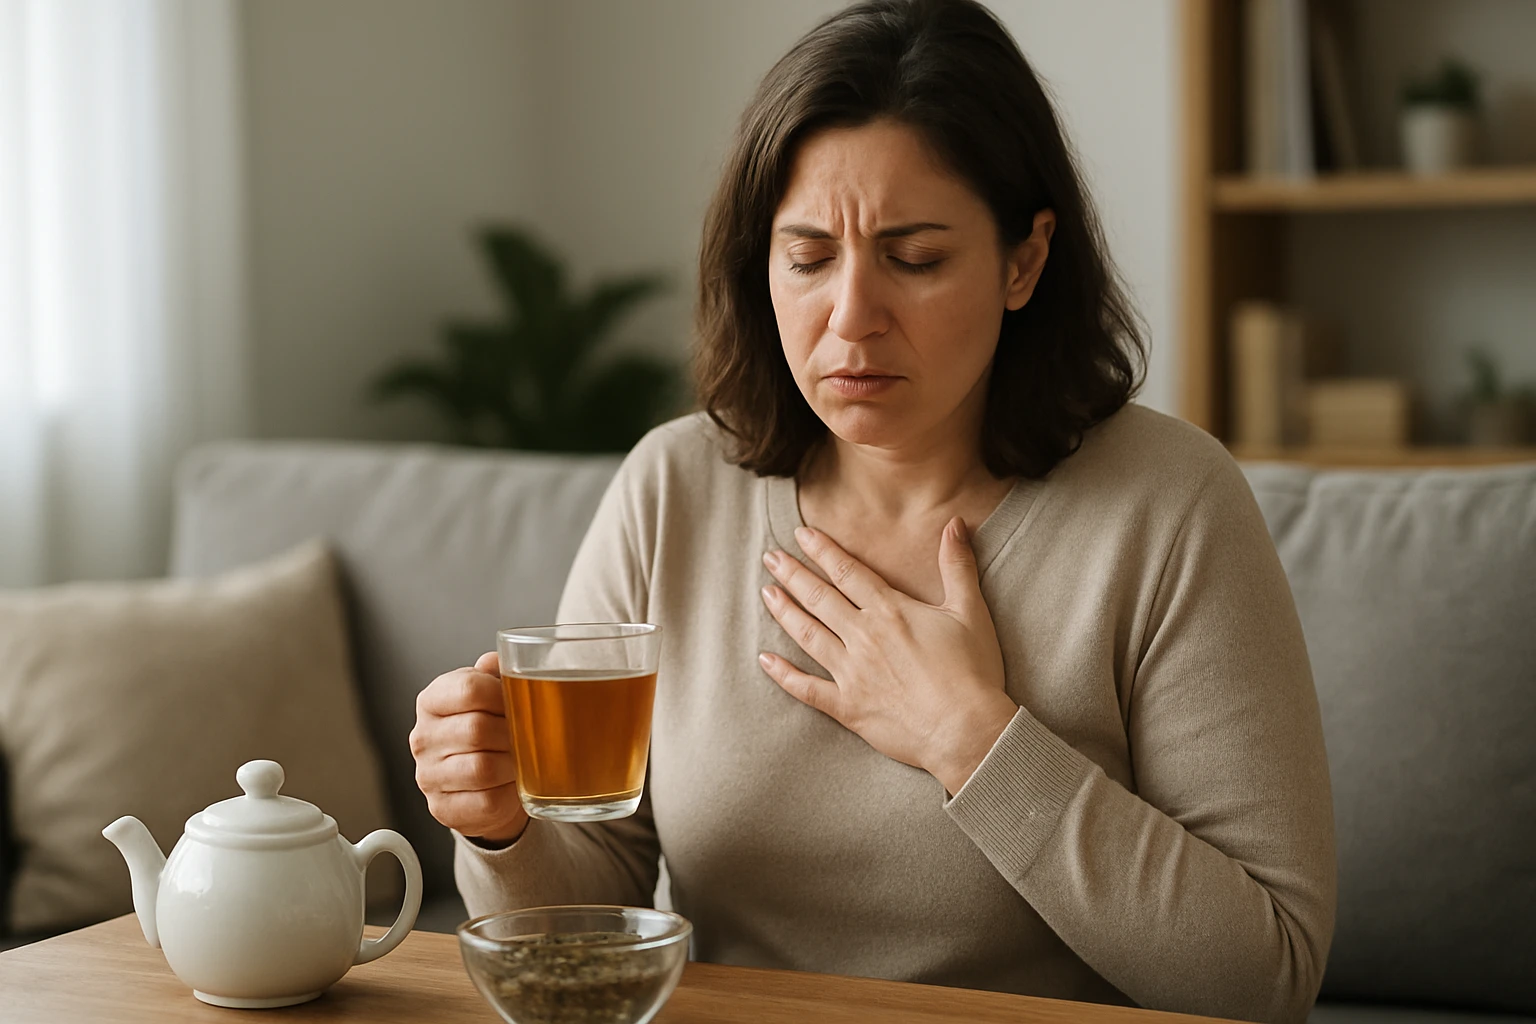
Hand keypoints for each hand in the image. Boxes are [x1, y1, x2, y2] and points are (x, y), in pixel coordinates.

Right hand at [410, 651, 527, 843]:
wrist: (486, 782)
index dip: (505, 695)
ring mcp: (428, 776)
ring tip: (521, 760)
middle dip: (513, 733)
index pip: (470, 688)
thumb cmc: (492, 730)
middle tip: (527, 736)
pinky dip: (509, 794)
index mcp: (432, 700)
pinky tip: (511, 785)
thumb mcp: (492, 695)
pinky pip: (487, 802)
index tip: (521, 702)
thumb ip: (496, 674)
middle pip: (478, 729)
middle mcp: (423, 737)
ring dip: (512, 764)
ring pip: (483, 768)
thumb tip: (499, 661)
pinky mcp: (443, 808)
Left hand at [758, 518, 1017, 794]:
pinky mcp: (847, 707)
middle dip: (792, 574)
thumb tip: (955, 522)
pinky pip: (806, 688)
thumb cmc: (972, 672)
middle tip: (770, 557)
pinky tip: (765, 660)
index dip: (822, 550)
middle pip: (819, 598)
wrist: (966, 731)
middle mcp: (863, 637)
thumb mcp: (970, 611)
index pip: (847, 572)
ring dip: (784, 612)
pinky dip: (783, 674)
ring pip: (807, 635)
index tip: (800, 534)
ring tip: (767, 593)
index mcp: (890, 611)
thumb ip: (957, 565)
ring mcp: (851, 673)